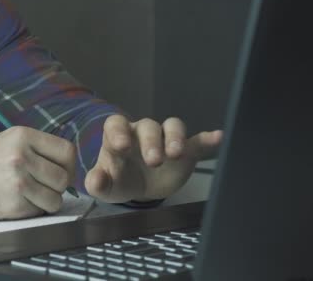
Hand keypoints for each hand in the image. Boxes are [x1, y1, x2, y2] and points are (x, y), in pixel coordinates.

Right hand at [0, 126, 76, 220]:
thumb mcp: (4, 141)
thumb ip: (34, 148)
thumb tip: (62, 163)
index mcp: (22, 136)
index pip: (67, 151)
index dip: (67, 164)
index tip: (61, 171)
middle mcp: (23, 157)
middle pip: (64, 177)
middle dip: (57, 186)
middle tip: (44, 187)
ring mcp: (19, 182)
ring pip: (56, 198)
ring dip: (47, 201)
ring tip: (29, 196)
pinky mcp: (13, 205)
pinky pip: (39, 211)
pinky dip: (32, 211)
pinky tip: (16, 203)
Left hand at [85, 115, 221, 202]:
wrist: (139, 188)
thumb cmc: (119, 180)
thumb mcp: (105, 186)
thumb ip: (97, 183)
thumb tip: (94, 181)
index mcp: (119, 137)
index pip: (116, 124)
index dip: (119, 132)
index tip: (122, 146)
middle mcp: (142, 133)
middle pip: (148, 126)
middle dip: (151, 141)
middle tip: (154, 161)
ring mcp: (165, 140)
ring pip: (172, 127)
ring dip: (175, 137)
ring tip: (177, 154)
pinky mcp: (186, 151)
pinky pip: (197, 141)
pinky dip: (207, 139)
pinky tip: (217, 137)